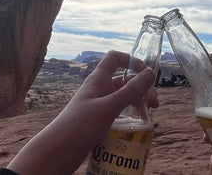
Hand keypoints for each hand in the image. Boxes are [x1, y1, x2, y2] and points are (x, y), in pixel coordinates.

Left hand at [7, 50, 156, 173]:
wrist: (57, 153)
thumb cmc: (79, 127)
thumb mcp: (108, 108)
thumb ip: (130, 91)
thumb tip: (150, 73)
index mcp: (98, 81)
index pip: (115, 59)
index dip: (132, 61)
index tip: (146, 74)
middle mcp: (99, 91)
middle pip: (125, 81)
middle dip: (142, 89)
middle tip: (154, 105)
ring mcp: (99, 107)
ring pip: (124, 99)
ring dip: (138, 104)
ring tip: (148, 118)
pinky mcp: (99, 122)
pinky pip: (119, 114)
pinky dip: (131, 118)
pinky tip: (138, 128)